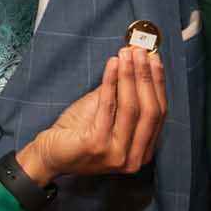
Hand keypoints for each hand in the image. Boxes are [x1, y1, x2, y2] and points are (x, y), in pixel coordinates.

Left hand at [15, 47, 165, 182]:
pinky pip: (108, 106)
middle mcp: (133, 158)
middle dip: (146, 77)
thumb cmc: (78, 133)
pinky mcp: (96, 146)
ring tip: (126, 55)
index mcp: (142, 152)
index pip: (159, 113)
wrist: (51, 154)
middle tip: (141, 52)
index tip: (154, 59)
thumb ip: (123, 94)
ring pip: (131, 108)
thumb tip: (135, 60)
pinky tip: (112, 65)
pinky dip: (111, 82)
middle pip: (150, 111)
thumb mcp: (106, 111)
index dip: (158, 83)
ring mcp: (116, 155)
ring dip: (130, 76)